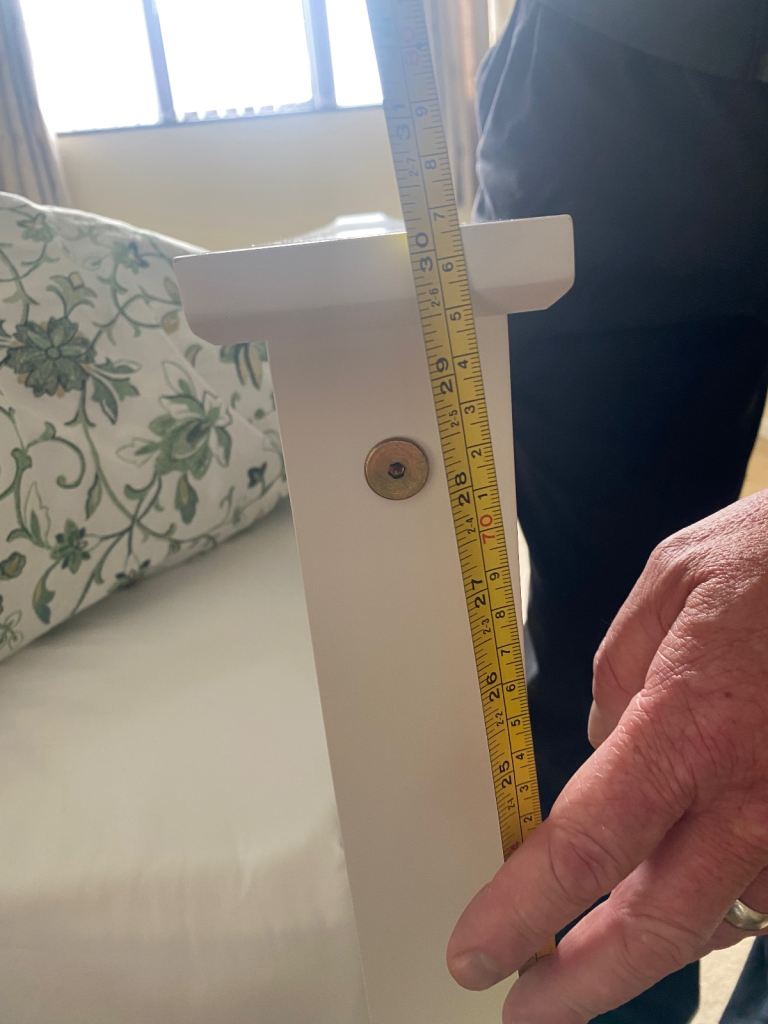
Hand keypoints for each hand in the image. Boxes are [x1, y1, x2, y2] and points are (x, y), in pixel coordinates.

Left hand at [447, 490, 767, 1022]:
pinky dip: (723, 893)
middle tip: (525, 1009)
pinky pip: (767, 884)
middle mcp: (752, 797)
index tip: (476, 953)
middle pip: (657, 926)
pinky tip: (687, 877)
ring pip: (720, 917)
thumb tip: (599, 737)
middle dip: (582, 982)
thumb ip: (619, 671)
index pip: (588, 846)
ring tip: (594, 945)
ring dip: (653, 938)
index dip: (523, 910)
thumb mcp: (669, 585)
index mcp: (689, 728)